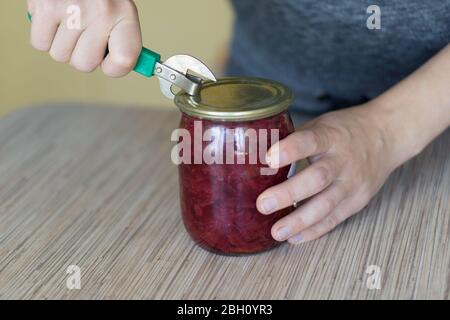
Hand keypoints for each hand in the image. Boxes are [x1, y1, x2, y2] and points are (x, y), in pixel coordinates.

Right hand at [28, 0, 141, 76]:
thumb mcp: (119, 13)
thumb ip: (120, 42)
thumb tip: (112, 68)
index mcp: (125, 14)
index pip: (124, 60)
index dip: (113, 69)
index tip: (108, 63)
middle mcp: (102, 12)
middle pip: (85, 64)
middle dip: (81, 55)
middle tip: (83, 35)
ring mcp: (73, 9)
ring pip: (60, 56)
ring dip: (62, 45)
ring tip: (68, 23)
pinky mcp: (46, 5)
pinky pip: (41, 43)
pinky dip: (44, 36)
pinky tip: (54, 20)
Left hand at [257, 104, 401, 243]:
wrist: (385, 136)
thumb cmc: (344, 131)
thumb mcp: (321, 125)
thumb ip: (294, 140)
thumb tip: (255, 156)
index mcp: (330, 136)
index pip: (309, 141)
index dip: (289, 150)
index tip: (268, 159)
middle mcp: (343, 160)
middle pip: (317, 179)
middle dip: (289, 193)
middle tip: (263, 205)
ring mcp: (353, 182)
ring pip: (326, 204)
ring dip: (300, 221)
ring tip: (277, 232)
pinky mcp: (358, 200)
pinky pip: (335, 218)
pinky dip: (315, 230)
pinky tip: (295, 238)